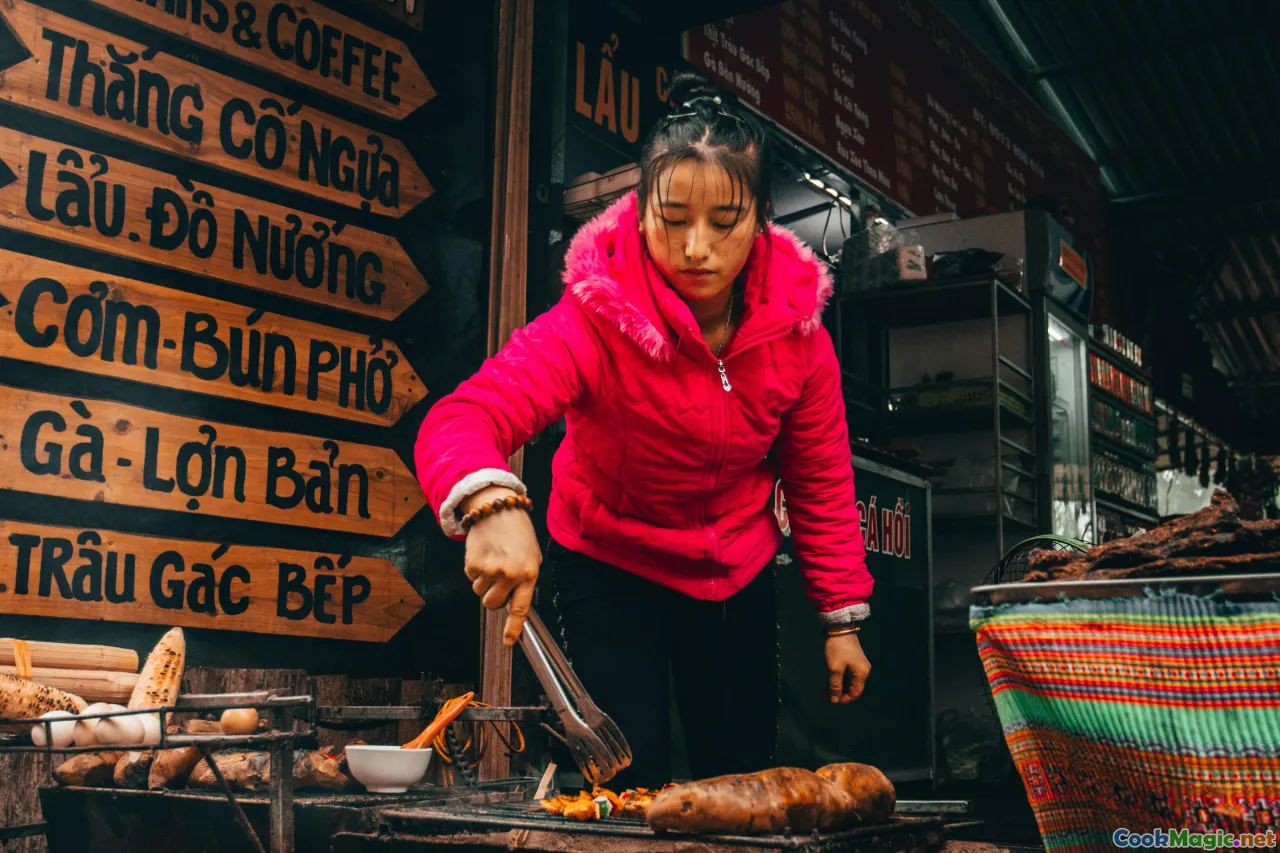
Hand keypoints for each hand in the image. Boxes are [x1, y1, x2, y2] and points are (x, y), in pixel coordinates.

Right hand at [461, 486, 540, 646]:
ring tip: (492, 557)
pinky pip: (470, 577)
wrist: (498, 508)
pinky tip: (484, 551)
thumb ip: (524, 579)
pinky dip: (474, 568)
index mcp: (529, 573)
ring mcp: (491, 570)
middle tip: (496, 578)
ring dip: (483, 579)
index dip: (513, 628)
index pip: (520, 607)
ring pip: (479, 591)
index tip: (508, 642)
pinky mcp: (474, 563)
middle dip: (492, 596)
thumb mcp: (531, 555)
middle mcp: (510, 574)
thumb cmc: (517, 533)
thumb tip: (512, 603)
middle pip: (493, 604)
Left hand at [825, 632, 869, 703]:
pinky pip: (844, 674)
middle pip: (851, 688)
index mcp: (861, 674)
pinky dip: (836, 679)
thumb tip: (835, 700)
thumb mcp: (835, 668)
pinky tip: (826, 684)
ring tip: (823, 693)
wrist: (839, 627)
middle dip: (838, 694)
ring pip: (846, 681)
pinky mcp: (850, 660)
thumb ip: (835, 685)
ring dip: (835, 687)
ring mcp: (856, 665)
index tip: (832, 700)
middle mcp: (862, 671)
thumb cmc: (838, 648)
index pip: (855, 693)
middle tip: (825, 698)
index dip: (844, 699)